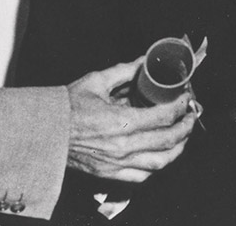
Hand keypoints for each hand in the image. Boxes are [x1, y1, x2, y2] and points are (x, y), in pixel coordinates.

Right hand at [65, 57, 196, 182]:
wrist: (44, 132)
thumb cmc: (67, 106)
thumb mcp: (97, 81)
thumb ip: (125, 70)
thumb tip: (145, 60)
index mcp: (120, 121)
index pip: (163, 116)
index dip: (181, 106)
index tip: (186, 98)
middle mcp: (122, 145)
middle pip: (168, 140)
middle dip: (186, 126)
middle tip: (191, 115)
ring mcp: (117, 163)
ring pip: (160, 162)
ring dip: (178, 148)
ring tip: (183, 136)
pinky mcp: (109, 174)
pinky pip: (142, 176)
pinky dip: (157, 166)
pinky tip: (161, 154)